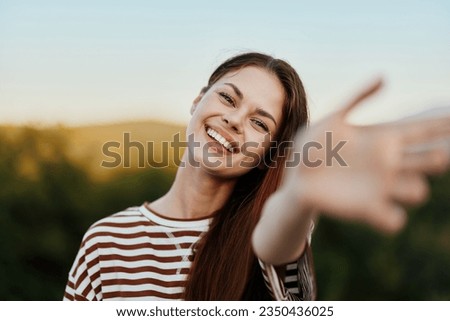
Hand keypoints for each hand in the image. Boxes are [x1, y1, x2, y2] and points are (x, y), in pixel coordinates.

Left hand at [283, 79, 449, 232]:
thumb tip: (385, 77)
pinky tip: (388, 214)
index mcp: (382, 139)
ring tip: (409, 186)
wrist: (296, 178)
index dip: (443, 124)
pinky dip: (393, 218)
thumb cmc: (313, 146)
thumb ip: (358, 98)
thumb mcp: (333, 118)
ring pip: (416, 191)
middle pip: (428, 160)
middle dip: (438, 158)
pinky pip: (392, 219)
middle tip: (441, 156)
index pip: (421, 129)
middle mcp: (388, 163)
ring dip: (416, 189)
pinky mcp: (367, 209)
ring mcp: (380, 187)